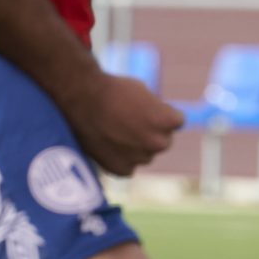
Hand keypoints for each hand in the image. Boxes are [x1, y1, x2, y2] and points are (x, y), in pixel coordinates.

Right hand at [66, 72, 183, 175]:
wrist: (81, 98)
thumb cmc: (113, 89)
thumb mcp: (144, 92)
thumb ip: (156, 111)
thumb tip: (159, 121)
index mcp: (169, 122)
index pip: (176, 122)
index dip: (161, 113)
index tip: (145, 107)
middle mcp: (158, 143)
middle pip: (163, 140)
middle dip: (151, 133)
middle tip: (130, 122)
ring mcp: (140, 158)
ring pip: (145, 154)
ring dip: (136, 147)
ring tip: (115, 131)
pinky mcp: (121, 169)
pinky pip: (128, 166)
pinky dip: (120, 159)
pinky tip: (109, 144)